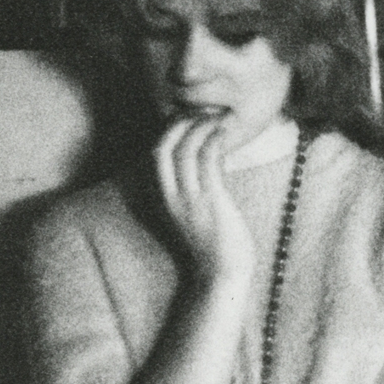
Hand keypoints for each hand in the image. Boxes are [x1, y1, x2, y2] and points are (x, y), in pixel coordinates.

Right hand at [153, 116, 254, 279]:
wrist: (223, 272)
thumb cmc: (215, 243)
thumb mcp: (196, 212)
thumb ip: (194, 188)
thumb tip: (206, 161)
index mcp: (166, 198)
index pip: (157, 154)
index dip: (169, 130)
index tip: (189, 117)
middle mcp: (173, 197)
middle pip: (164, 147)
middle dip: (182, 122)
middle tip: (204, 111)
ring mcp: (191, 199)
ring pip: (186, 149)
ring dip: (203, 126)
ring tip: (220, 116)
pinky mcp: (212, 201)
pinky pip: (208, 160)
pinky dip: (215, 139)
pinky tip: (226, 132)